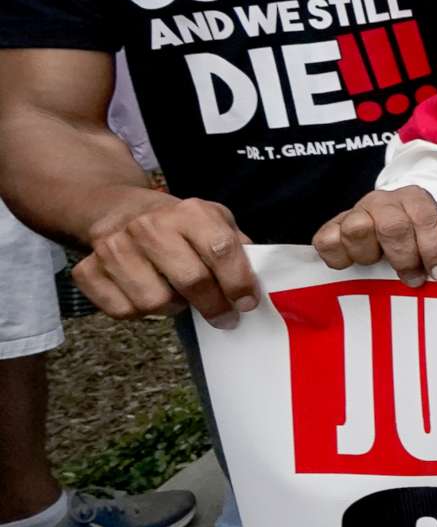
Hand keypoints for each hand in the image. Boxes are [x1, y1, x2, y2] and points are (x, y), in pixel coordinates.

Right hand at [74, 193, 260, 326]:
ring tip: (177, 296)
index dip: (238, 282)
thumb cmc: (178, 224)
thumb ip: (238, 246)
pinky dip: (138, 312)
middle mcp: (148, 226)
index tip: (247, 303)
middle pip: (190, 281)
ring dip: (172, 307)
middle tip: (223, 316)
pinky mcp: (87, 270)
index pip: (221, 250)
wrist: (120, 210)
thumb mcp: (215, 221)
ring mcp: (113, 247)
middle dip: (213, 305)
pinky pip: (122, 311)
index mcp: (188, 212)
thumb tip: (258, 279)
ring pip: (154, 302)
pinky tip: (146, 294)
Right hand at [314, 187, 436, 286]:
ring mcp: (356, 212)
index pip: (426, 218)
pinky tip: (353, 264)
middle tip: (413, 280)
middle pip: (392, 226)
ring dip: (370, 255)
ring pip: (358, 230)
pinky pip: (327, 241)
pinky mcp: (332, 227)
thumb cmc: (416, 238)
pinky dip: (339, 257)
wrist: (390, 223)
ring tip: (378, 265)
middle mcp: (383, 201)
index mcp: (415, 199)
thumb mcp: (434, 236)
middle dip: (405, 258)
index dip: (434, 248)